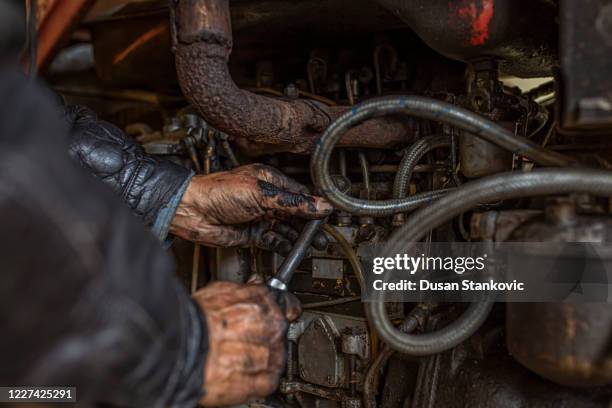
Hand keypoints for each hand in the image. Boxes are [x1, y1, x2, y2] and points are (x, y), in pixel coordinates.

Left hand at [170, 164, 331, 252]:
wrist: (192, 211)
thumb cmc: (218, 192)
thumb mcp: (261, 194)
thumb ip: (292, 203)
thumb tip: (319, 205)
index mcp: (269, 181)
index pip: (299, 193)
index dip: (314, 204)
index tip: (328, 215)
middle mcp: (265, 198)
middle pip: (295, 212)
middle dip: (309, 225)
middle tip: (323, 236)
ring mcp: (259, 216)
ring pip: (285, 228)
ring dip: (298, 237)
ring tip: (313, 245)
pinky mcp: (251, 233)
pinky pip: (273, 240)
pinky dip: (283, 245)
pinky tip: (293, 249)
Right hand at [193, 281, 299, 405]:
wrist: (182, 348)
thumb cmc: (195, 321)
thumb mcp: (220, 291)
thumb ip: (244, 291)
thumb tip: (254, 285)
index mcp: (263, 302)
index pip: (285, 305)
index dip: (279, 311)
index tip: (278, 315)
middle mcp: (271, 327)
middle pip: (279, 333)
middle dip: (265, 337)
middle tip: (243, 340)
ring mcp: (269, 354)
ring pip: (275, 358)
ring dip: (261, 360)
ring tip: (237, 359)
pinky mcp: (261, 381)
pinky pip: (269, 381)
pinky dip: (258, 381)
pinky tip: (242, 375)